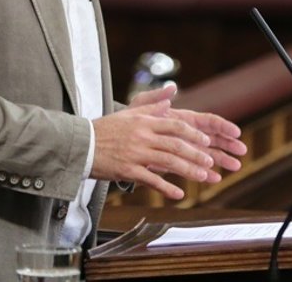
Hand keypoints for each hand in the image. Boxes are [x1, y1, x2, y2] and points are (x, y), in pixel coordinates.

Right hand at [92, 96, 212, 199]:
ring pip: (168, 162)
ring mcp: (136, 154)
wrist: (81, 145)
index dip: (193, 134)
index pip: (175, 125)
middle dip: (196, 154)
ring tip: (202, 176)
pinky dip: (167, 188)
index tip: (205, 141)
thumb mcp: (128, 112)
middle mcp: (142, 136)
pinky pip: (152, 180)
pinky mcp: (128, 170)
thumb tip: (171, 97)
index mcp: (143, 122)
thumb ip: (152, 106)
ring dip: (188, 170)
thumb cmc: (105, 129)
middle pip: (176, 145)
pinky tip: (179, 194)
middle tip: (210, 161)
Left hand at [129, 85, 247, 177]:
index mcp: (183, 119)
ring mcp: (184, 148)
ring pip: (207, 154)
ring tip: (235, 167)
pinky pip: (193, 167)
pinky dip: (204, 173)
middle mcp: (187, 133)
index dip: (223, 126)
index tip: (236, 133)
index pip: (207, 121)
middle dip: (228, 144)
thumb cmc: (130, 120)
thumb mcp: (140, 107)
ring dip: (221, 160)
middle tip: (242, 151)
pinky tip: (215, 178)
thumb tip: (172, 88)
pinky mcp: (176, 161)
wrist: (118, 139)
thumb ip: (156, 98)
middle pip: (213, 138)